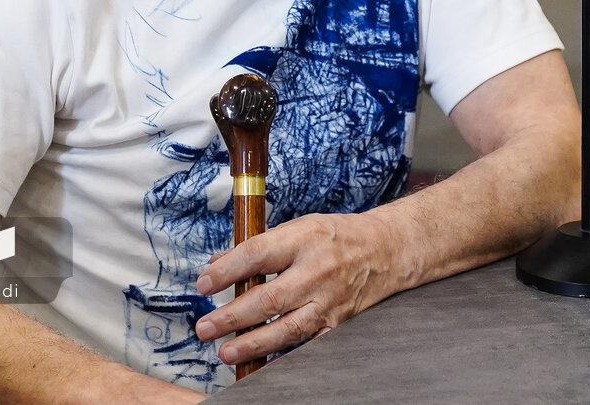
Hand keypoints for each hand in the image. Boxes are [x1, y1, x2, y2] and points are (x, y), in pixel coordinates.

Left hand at [192, 210, 401, 366]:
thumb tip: (217, 264)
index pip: (257, 255)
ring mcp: (330, 300)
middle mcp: (318, 270)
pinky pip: (309, 344)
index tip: (204, 284)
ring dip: (252, 342)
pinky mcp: (339, 321)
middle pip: (269, 298)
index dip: (227, 271)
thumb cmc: (337, 236)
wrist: (385, 250)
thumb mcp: (299, 227)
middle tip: (205, 328)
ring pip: (287, 328)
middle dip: (232, 316)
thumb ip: (259, 245)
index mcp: (305, 238)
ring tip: (225, 351)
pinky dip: (285, 355)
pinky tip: (263, 362)